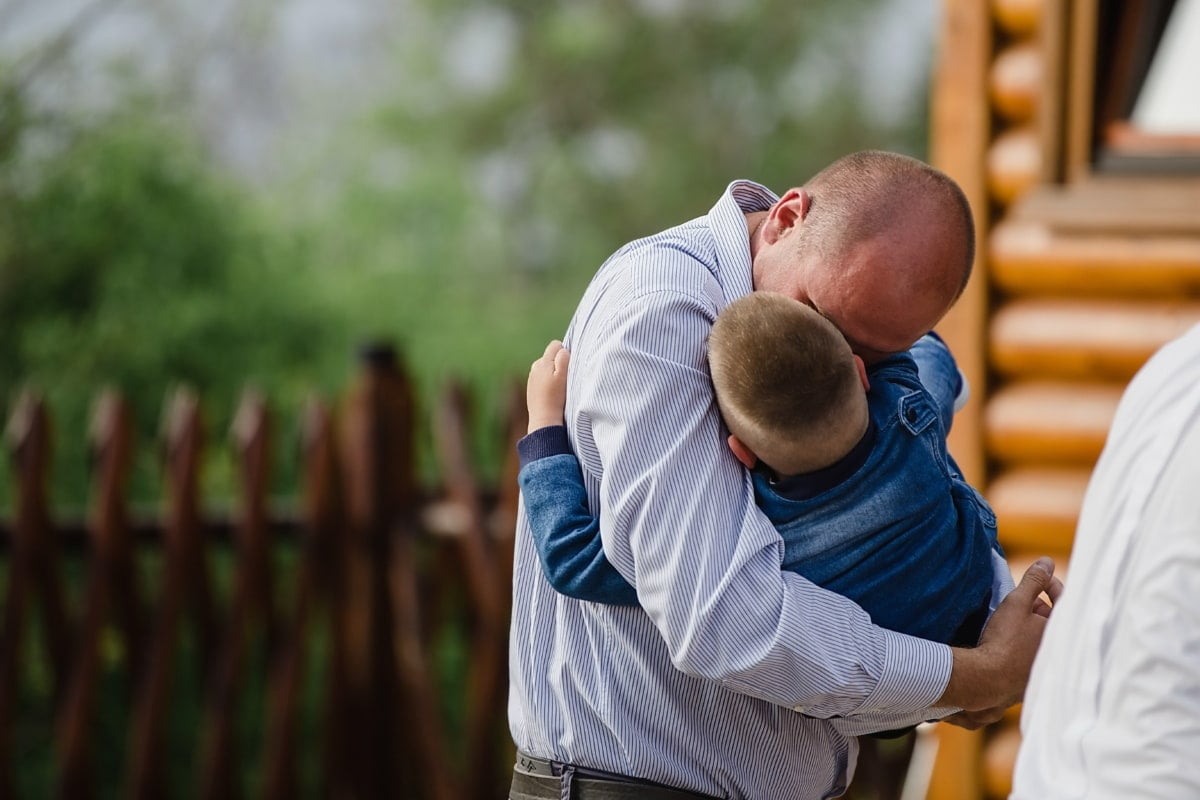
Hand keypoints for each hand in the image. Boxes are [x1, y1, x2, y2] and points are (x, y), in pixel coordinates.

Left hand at [527, 340, 569, 432]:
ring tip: (558, 388)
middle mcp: (535, 366)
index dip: (565, 352)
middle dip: (559, 363)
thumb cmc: (556, 397)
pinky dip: (548, 383)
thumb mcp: (563, 375)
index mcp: (543, 361)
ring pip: (548, 367)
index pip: (556, 345)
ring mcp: (532, 377)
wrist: (544, 419)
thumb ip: (563, 357)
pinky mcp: (532, 387)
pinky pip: (543, 378)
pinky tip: (552, 394)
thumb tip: (563, 349)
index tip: (569, 367)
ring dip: (554, 373)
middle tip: (564, 379)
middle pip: (551, 356)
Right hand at [938, 557, 1063, 727]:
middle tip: (1020, 599)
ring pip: (1043, 637)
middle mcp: (1061, 651)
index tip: (1038, 578)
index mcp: (1062, 631)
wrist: (987, 680)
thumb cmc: (1004, 640)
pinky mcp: (1035, 680)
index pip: (1065, 600)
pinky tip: (1009, 641)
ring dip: (1031, 625)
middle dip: (1038, 605)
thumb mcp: (1017, 603)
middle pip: (1054, 619)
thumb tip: (1047, 561)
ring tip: (1012, 618)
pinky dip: (1026, 643)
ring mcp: (1048, 667)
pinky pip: (1034, 654)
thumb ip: (1034, 580)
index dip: (1050, 584)